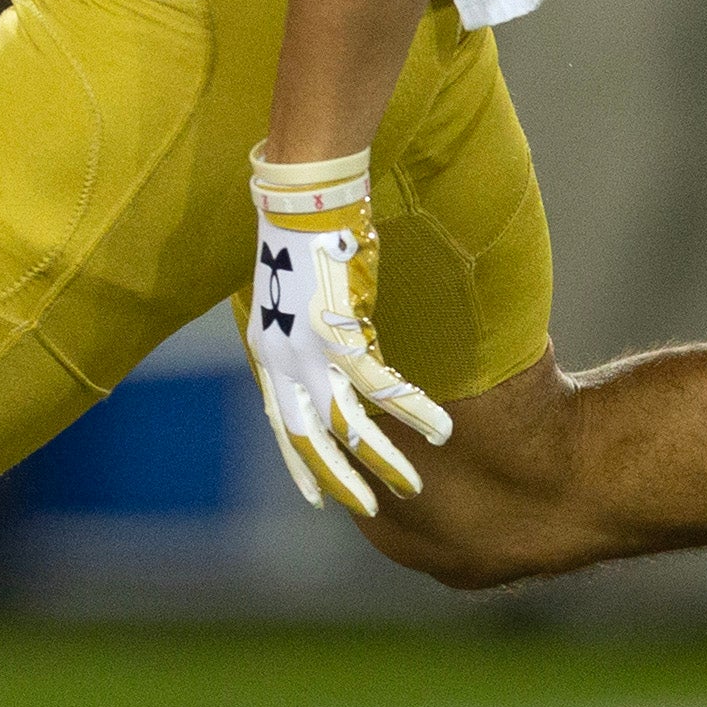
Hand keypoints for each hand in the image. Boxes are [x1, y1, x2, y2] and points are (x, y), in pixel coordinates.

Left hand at [232, 145, 452, 514]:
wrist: (301, 197)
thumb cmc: (301, 235)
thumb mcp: (289, 293)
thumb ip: (301, 330)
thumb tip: (327, 347)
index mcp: (266, 354)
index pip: (281, 426)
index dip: (301, 466)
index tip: (319, 501)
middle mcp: (281, 360)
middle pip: (310, 439)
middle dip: (341, 479)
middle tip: (370, 509)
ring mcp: (308, 350)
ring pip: (349, 426)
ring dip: (383, 458)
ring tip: (413, 484)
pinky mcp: (342, 334)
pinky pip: (382, 388)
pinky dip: (413, 412)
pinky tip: (440, 430)